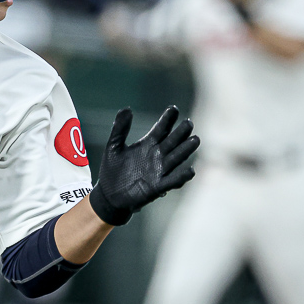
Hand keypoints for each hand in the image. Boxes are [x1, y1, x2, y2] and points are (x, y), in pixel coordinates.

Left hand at [89, 106, 199, 225]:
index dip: (167, 120)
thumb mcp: (113, 147)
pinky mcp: (158, 186)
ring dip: (185, 150)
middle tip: (189, 122)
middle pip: (172, 142)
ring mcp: (159, 171)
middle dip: (181, 133)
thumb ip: (120, 129)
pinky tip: (190, 171)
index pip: (161, 129)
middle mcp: (157, 156)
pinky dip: (181, 177)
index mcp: (147, 145)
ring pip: (176, 158)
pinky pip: (172, 181)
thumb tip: (127, 109)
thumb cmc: (112, 170)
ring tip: (195, 140)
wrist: (109, 195)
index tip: (173, 108)